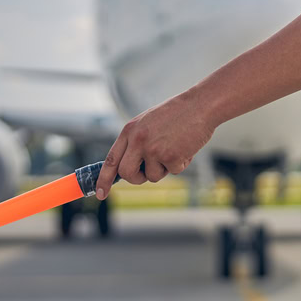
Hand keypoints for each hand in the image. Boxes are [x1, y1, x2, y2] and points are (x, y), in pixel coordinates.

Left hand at [95, 93, 214, 198]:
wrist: (200, 105)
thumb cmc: (177, 114)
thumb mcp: (148, 123)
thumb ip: (136, 142)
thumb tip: (131, 168)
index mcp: (129, 131)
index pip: (111, 160)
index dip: (103, 179)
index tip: (100, 194)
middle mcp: (138, 140)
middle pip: (127, 174)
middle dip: (137, 178)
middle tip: (149, 171)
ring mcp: (153, 149)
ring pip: (153, 176)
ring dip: (165, 169)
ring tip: (175, 148)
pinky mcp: (170, 156)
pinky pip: (173, 172)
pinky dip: (181, 163)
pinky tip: (186, 147)